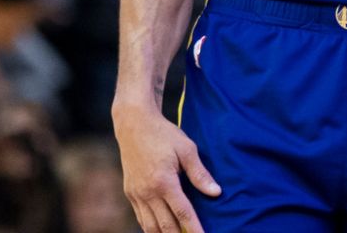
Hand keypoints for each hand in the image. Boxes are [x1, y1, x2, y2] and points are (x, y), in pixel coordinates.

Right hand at [114, 105, 219, 232]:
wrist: (133, 124)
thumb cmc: (163, 134)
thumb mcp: (187, 149)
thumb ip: (200, 173)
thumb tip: (216, 192)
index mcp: (164, 181)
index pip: (183, 212)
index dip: (194, 229)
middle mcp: (148, 192)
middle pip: (165, 225)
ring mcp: (136, 194)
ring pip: (150, 226)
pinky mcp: (130, 193)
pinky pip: (141, 218)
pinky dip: (151, 228)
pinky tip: (162, 230)